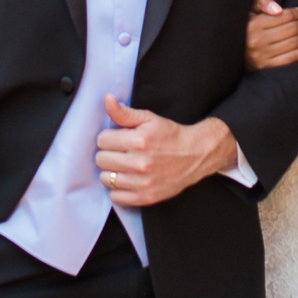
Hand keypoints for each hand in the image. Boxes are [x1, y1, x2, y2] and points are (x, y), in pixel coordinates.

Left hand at [95, 93, 237, 206]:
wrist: (196, 155)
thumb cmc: (171, 136)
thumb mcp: (149, 118)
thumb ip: (124, 112)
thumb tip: (106, 100)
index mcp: (138, 140)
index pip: (102, 140)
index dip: (109, 138)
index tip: (119, 139)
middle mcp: (139, 163)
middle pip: (101, 159)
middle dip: (109, 153)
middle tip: (121, 152)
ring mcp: (143, 182)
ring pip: (105, 178)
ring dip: (111, 171)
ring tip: (124, 166)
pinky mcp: (146, 197)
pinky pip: (116, 197)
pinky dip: (118, 189)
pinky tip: (127, 180)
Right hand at [245, 0, 297, 72]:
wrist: (234, 53)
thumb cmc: (246, 28)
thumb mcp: (250, 10)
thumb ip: (263, 2)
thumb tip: (278, 9)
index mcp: (253, 24)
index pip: (283, 16)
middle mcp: (257, 40)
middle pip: (291, 30)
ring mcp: (262, 56)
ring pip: (293, 44)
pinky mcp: (267, 68)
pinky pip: (291, 58)